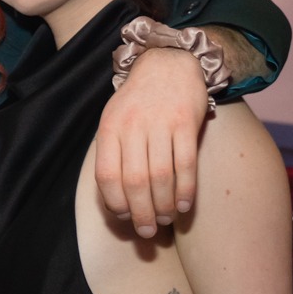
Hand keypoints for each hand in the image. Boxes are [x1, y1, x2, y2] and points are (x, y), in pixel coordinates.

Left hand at [95, 46, 209, 238]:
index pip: (106, 176)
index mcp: (109, 129)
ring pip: (161, 176)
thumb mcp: (114, 120)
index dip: (114, 203)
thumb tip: (115, 200)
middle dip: (141, 213)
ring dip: (164, 205)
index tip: (124, 218)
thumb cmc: (138, 101)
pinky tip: (185, 204)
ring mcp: (160, 124)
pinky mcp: (187, 122)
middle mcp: (132, 127)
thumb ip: (113, 154)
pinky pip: (186, 163)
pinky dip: (186, 189)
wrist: (168, 62)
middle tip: (148, 231)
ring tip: (167, 220)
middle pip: (135, 182)